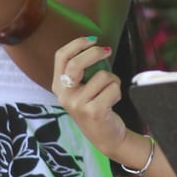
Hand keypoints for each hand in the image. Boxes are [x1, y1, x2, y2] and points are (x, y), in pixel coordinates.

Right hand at [51, 37, 128, 159]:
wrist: (105, 136)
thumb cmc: (95, 106)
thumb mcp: (81, 89)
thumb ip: (82, 70)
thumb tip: (95, 45)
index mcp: (59, 86)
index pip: (61, 56)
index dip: (77, 44)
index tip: (92, 40)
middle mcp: (64, 95)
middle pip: (76, 64)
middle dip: (95, 52)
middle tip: (108, 51)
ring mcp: (77, 104)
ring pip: (102, 76)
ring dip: (113, 79)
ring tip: (110, 91)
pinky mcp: (93, 111)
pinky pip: (112, 88)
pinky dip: (118, 91)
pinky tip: (112, 102)